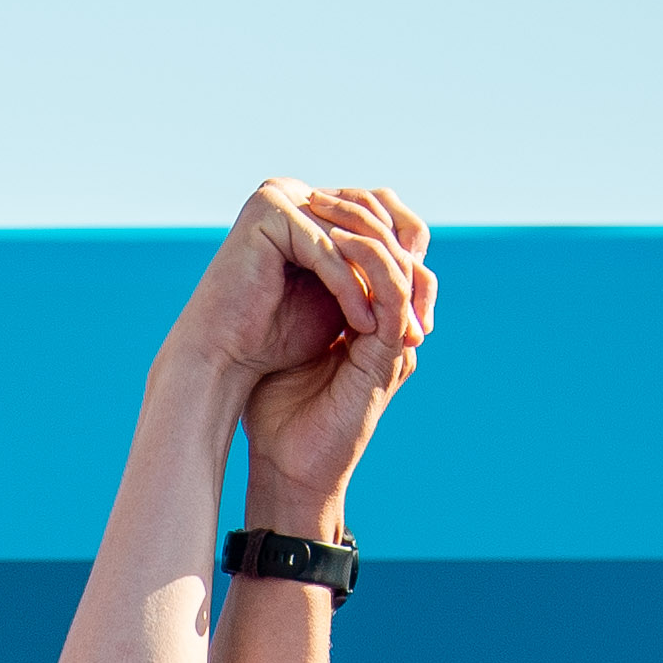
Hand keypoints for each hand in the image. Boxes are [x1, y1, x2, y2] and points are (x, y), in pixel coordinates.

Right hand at [174, 181, 430, 411]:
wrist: (222, 361)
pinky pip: (326, 250)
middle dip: (402, 275)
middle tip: (419, 325)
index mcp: (310, 203)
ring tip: (398, 328)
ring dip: (381, 284)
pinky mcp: (269, 210)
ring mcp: (279, 193)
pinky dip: (350, 289)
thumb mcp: (340, 294)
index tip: (425, 317)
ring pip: (353, 236)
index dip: (410, 263)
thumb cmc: (276, 337)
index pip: (380, 215)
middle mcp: (294, 190)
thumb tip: (422, 247)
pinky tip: (367, 325)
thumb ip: (371, 267)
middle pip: (373, 219)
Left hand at [235, 186, 433, 523]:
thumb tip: (258, 265)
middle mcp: (392, 330)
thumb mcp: (281, 345)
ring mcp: (395, 342)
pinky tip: (334, 244)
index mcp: (372, 325)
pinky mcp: (389, 356)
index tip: (313, 204)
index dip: (356, 225)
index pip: (383, 258)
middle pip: (403, 253)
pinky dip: (367, 264)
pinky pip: (393, 294)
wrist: (286, 468)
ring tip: (324, 209)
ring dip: (366, 232)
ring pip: (404, 265)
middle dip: (367, 218)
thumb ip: (286, 307)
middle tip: (322, 194)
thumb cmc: (278, 416)